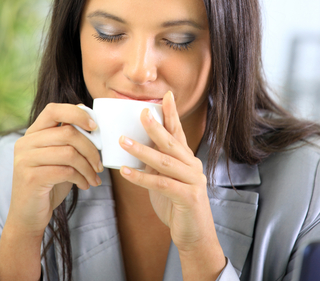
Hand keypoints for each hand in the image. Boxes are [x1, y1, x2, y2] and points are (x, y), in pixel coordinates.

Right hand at [7, 103, 102, 238]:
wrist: (29, 216)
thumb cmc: (50, 182)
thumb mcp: (61, 157)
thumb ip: (70, 138)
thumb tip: (92, 118)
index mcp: (33, 133)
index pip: (54, 110)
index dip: (77, 114)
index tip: (95, 127)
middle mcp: (26, 142)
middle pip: (68, 133)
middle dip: (91, 148)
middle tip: (100, 164)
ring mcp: (26, 159)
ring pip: (69, 153)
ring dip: (88, 166)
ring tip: (95, 176)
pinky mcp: (31, 177)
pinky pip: (66, 171)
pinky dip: (82, 178)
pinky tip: (86, 184)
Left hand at [118, 92, 221, 256]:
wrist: (195, 235)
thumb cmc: (177, 205)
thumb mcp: (166, 180)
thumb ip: (156, 164)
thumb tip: (136, 147)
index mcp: (187, 159)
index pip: (178, 132)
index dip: (172, 113)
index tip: (166, 95)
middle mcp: (192, 166)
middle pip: (171, 142)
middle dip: (155, 126)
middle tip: (141, 111)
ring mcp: (192, 181)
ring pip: (164, 161)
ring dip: (142, 150)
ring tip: (123, 140)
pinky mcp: (188, 197)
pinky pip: (161, 184)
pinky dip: (142, 178)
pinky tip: (126, 171)